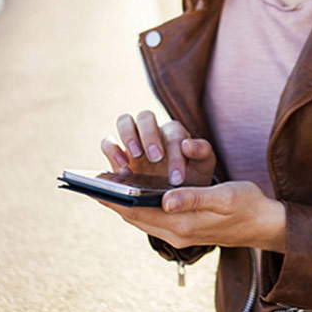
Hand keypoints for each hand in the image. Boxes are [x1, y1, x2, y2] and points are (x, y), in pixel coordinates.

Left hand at [97, 181, 287, 252]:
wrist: (266, 224)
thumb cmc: (247, 205)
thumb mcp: (224, 197)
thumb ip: (193, 198)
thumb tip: (164, 199)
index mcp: (183, 226)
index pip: (139, 213)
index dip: (115, 199)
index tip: (94, 187)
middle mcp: (177, 234)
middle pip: (136, 217)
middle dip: (114, 202)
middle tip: (92, 185)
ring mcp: (181, 234)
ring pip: (144, 219)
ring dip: (126, 205)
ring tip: (107, 189)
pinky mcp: (186, 230)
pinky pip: (155, 219)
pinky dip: (141, 207)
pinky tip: (135, 196)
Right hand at [100, 111, 215, 186]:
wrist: (175, 194)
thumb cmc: (192, 177)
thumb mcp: (203, 167)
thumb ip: (203, 153)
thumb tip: (187, 144)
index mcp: (175, 132)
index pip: (173, 134)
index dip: (175, 155)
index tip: (177, 178)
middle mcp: (152, 131)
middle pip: (146, 117)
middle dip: (150, 136)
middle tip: (155, 158)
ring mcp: (133, 140)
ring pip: (125, 121)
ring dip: (128, 136)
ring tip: (135, 157)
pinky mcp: (117, 153)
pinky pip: (108, 142)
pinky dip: (112, 150)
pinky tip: (122, 168)